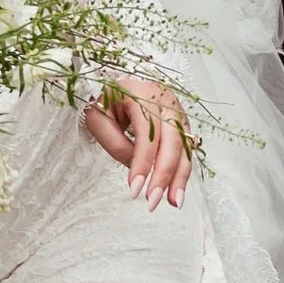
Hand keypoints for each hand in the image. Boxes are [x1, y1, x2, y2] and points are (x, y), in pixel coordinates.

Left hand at [82, 80, 189, 207]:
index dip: (143, 162)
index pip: (148, 133)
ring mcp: (177, 110)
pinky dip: (182, 170)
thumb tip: (137, 168)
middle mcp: (165, 100)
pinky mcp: (181, 121)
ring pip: (184, 147)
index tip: (135, 188)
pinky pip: (186, 148)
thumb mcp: (98, 117)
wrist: (116, 80)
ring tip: (173, 202)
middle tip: (153, 200)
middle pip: (172, 141)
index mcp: (142, 93)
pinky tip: (177, 190)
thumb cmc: (105, 98)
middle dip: (164, 175)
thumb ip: (115, 143)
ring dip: (180, 177)